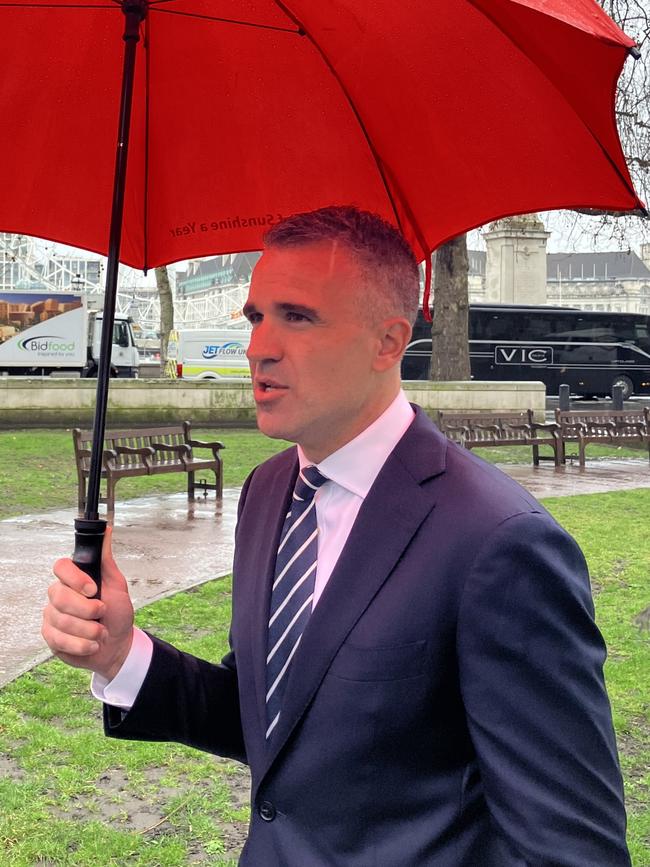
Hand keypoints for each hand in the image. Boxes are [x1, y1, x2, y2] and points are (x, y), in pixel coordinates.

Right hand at [42, 527, 134, 680]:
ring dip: (89, 630)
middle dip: (87, 610)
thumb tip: (107, 530)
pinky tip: (92, 644)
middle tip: (102, 613)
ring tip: (100, 631)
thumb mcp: (117, 584)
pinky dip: (82, 645)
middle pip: (60, 596)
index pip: (61, 567)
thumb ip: (107, 560)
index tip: (93, 589)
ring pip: (62, 621)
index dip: (75, 579)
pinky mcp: (51, 637)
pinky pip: (60, 640)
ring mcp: (52, 616)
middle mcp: (58, 595)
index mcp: (73, 579)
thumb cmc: (117, 612)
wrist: (117, 644)